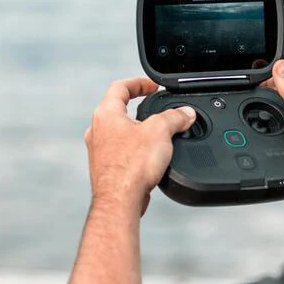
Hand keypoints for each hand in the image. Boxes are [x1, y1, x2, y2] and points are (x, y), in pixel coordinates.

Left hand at [84, 77, 195, 214]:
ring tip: (157, 134)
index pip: (120, 87)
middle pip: (118, 109)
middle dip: (139, 107)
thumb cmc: (131, 167)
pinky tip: (150, 157)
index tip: (153, 86)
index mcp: (106, 114)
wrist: (120, 201)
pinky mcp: (106, 167)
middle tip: (156, 109)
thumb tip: (186, 113)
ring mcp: (99, 150)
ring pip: (120, 132)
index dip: (139, 83)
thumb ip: (175, 117)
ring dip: (138, 130)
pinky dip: (135, 149)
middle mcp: (98, 130)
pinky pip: (122, 150)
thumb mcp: (160, 132)